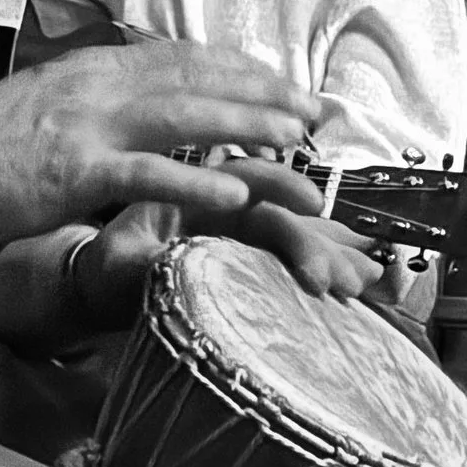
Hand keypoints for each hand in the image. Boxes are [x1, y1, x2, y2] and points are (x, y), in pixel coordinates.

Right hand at [0, 40, 325, 249]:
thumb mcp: (49, 103)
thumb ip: (98, 97)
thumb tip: (142, 96)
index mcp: (95, 69)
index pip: (183, 57)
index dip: (242, 69)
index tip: (286, 84)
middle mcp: (98, 86)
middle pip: (197, 80)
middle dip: (264, 93)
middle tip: (317, 111)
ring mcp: (88, 128)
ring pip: (185, 117)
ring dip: (247, 126)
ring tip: (296, 140)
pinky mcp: (75, 173)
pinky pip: (147, 175)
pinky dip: (196, 180)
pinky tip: (236, 192)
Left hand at [62, 183, 377, 331]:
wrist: (103, 283)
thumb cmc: (110, 267)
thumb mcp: (119, 263)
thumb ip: (145, 262)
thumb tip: (166, 263)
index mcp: (199, 193)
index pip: (251, 182)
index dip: (283, 189)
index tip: (312, 208)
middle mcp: (232, 211)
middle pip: (284, 217)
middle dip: (317, 244)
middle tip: (342, 279)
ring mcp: (246, 240)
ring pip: (299, 239)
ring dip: (333, 258)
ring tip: (362, 284)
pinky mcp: (253, 266)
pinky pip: (296, 263)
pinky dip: (329, 270)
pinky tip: (363, 283)